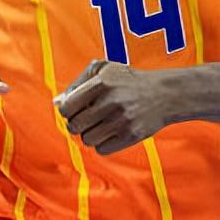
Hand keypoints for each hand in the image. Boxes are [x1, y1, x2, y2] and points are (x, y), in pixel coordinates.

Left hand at [54, 60, 171, 155]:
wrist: (163, 93)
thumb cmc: (127, 80)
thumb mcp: (103, 70)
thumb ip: (77, 83)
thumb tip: (57, 102)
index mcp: (102, 83)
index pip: (66, 108)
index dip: (67, 111)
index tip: (75, 110)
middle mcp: (111, 101)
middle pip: (74, 126)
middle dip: (76, 124)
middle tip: (86, 119)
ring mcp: (122, 120)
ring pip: (87, 139)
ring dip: (89, 134)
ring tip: (100, 125)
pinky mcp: (131, 136)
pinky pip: (102, 149)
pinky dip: (102, 143)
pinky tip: (111, 132)